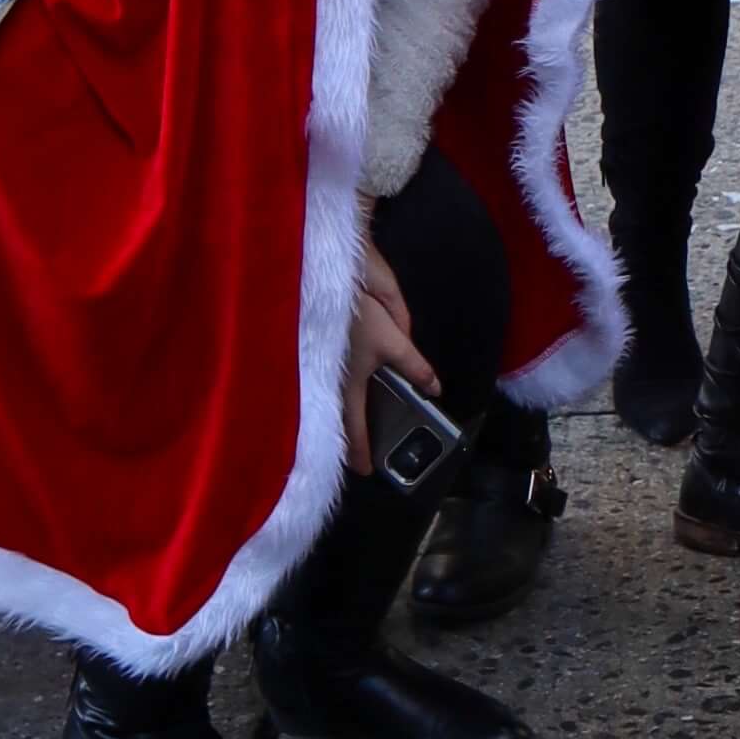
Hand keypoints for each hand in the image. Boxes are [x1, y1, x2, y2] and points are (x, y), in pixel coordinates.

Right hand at [338, 224, 435, 476]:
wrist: (329, 265)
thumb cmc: (361, 302)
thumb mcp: (394, 333)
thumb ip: (412, 363)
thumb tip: (428, 385)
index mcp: (349, 380)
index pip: (355, 427)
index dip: (359, 451)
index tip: (363, 473)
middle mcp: (327, 379)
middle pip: (336, 418)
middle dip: (345, 438)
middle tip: (354, 456)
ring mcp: (316, 365)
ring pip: (326, 403)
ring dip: (336, 419)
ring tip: (347, 431)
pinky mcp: (311, 349)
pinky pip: (319, 385)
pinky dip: (326, 397)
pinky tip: (337, 395)